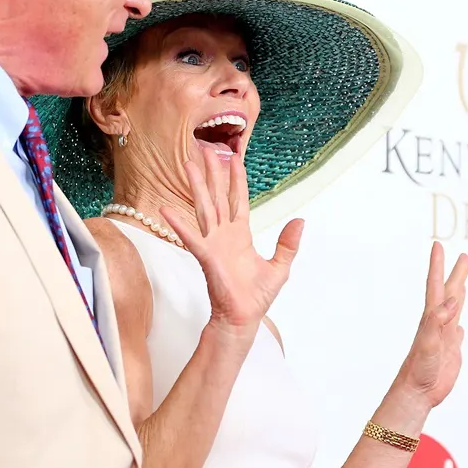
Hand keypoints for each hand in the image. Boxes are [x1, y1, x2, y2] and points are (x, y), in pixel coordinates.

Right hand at [161, 150, 303, 339]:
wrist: (243, 319)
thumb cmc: (256, 297)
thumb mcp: (280, 267)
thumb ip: (288, 244)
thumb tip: (301, 221)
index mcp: (241, 234)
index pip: (238, 199)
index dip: (236, 178)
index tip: (234, 157)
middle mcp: (225, 234)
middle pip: (216, 196)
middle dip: (212, 173)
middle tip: (206, 149)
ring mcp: (213, 243)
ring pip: (204, 207)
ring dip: (196, 186)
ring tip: (188, 165)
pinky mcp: (206, 256)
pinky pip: (191, 237)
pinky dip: (178, 224)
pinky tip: (166, 210)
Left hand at [393, 242, 467, 408]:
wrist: (416, 392)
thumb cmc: (419, 369)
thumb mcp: (429, 343)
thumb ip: (437, 321)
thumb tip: (451, 301)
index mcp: (432, 318)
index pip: (436, 285)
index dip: (437, 265)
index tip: (438, 245)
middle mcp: (438, 324)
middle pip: (449, 293)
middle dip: (456, 274)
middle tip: (465, 256)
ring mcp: (444, 337)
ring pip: (455, 310)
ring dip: (459, 293)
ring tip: (463, 281)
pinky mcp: (450, 351)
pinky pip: (456, 333)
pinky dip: (458, 324)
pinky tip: (459, 324)